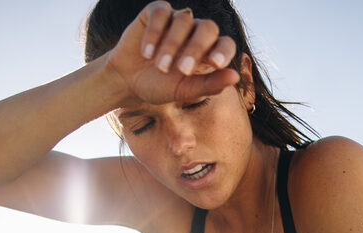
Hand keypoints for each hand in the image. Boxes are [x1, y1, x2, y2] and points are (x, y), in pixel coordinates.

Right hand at [106, 1, 239, 106]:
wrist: (127, 81)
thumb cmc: (160, 86)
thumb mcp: (184, 91)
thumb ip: (210, 85)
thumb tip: (235, 76)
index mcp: (209, 51)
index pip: (226, 44)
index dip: (224, 51)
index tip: (216, 64)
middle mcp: (196, 32)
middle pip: (207, 28)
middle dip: (196, 49)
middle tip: (183, 70)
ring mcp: (176, 19)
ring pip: (183, 21)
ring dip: (172, 46)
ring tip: (160, 67)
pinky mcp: (156, 12)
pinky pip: (161, 13)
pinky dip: (154, 33)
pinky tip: (146, 53)